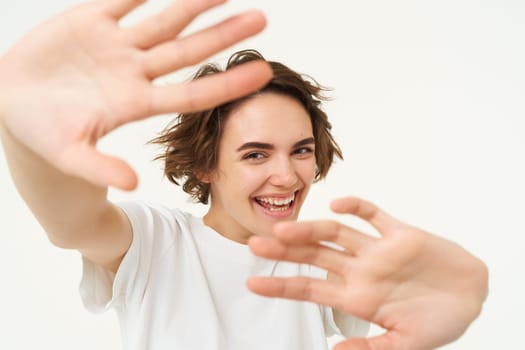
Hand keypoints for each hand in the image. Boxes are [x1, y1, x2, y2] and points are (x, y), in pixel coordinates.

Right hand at [0, 0, 270, 189]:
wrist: (11, 104)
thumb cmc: (42, 133)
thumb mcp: (70, 154)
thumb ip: (100, 168)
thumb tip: (130, 186)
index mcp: (136, 104)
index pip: (192, 94)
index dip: (228, 84)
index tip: (263, 73)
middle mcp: (134, 71)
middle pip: (187, 50)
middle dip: (223, 35)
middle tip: (261, 19)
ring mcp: (115, 45)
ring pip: (164, 19)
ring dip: (194, 3)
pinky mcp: (90, 20)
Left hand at [247, 197, 487, 349]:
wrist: (472, 296)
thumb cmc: (438, 322)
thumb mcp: (404, 345)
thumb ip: (370, 349)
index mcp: (356, 297)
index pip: (309, 288)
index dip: (280, 285)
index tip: (252, 283)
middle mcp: (361, 270)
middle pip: (314, 256)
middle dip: (284, 251)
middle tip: (254, 244)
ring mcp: (378, 250)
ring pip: (337, 235)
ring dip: (311, 229)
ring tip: (284, 229)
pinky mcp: (400, 233)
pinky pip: (374, 215)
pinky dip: (357, 208)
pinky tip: (338, 205)